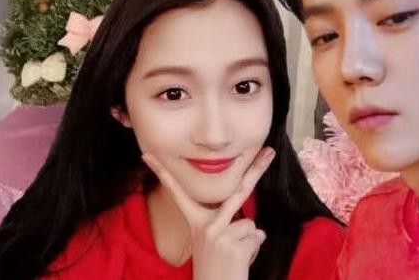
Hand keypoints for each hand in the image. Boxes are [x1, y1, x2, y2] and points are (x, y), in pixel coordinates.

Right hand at [142, 147, 275, 279]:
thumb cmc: (217, 268)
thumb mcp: (216, 242)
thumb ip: (231, 227)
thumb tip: (260, 231)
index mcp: (196, 221)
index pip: (179, 193)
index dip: (163, 173)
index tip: (148, 155)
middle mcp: (206, 224)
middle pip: (238, 190)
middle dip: (256, 169)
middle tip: (271, 150)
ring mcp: (218, 233)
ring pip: (250, 223)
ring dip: (249, 240)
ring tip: (235, 255)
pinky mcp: (232, 244)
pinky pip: (256, 237)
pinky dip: (253, 250)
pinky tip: (239, 261)